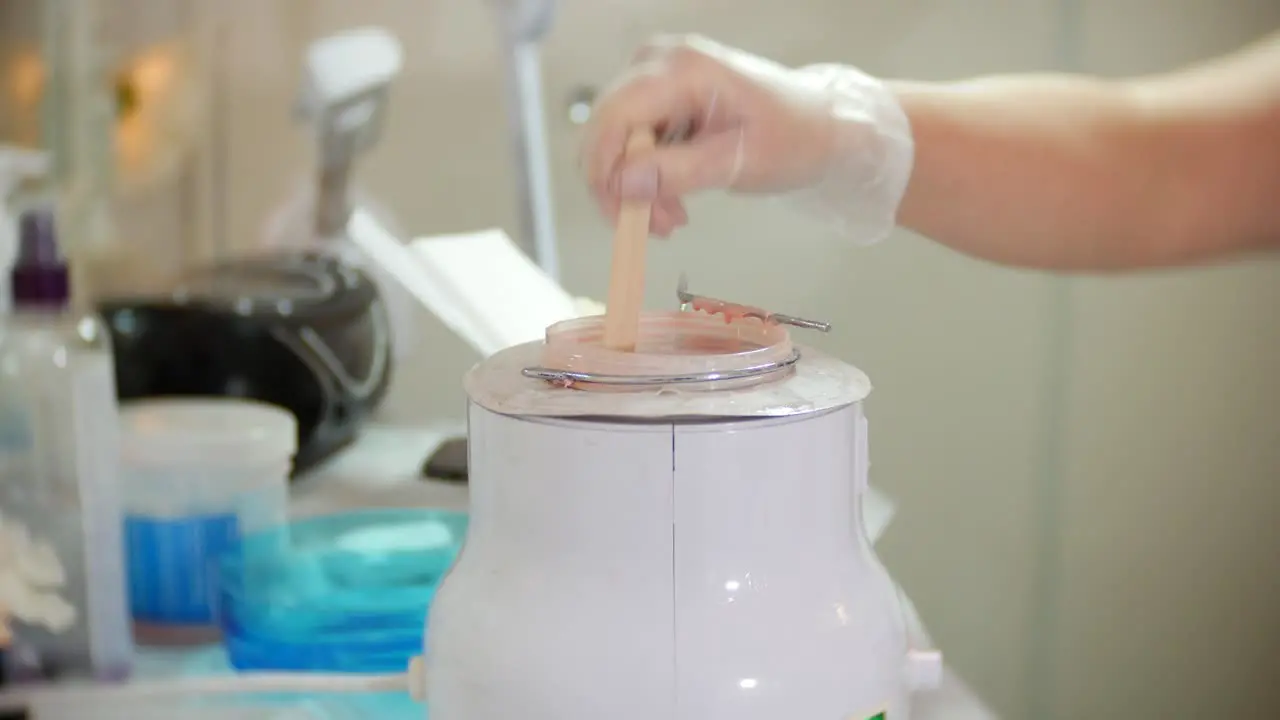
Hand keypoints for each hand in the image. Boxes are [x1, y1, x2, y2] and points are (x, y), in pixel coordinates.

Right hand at [581, 34, 912, 243]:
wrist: (819, 125)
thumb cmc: (793, 137)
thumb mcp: (737, 162)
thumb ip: (677, 171)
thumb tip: (621, 183)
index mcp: (682, 68)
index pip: (613, 118)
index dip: (607, 173)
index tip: (625, 219)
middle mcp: (658, 61)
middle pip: (605, 131)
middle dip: (622, 187)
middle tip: (658, 226)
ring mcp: (655, 75)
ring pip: (613, 142)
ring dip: (634, 189)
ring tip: (671, 219)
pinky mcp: (657, 95)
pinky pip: (630, 142)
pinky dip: (645, 178)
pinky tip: (672, 200)